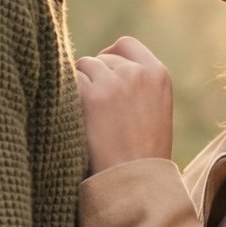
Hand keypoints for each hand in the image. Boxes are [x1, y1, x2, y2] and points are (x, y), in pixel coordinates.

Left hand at [74, 36, 173, 172]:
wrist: (135, 182)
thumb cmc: (143, 155)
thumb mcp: (155, 111)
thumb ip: (138, 85)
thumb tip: (102, 64)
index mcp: (158, 74)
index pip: (125, 45)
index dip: (110, 58)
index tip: (104, 77)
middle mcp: (137, 72)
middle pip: (101, 57)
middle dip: (95, 77)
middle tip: (95, 110)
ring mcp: (114, 81)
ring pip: (82, 66)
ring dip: (80, 86)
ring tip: (88, 117)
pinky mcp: (91, 95)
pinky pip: (68, 80)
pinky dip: (66, 95)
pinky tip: (75, 116)